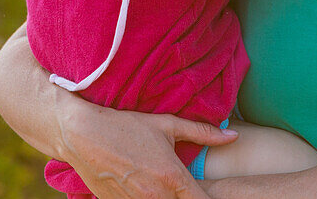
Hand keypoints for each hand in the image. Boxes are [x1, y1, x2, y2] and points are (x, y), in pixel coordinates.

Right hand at [58, 94, 237, 198]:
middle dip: (188, 198)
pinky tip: (146, 188)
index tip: (210, 193)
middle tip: (187, 188)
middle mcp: (156, 196)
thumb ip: (202, 133)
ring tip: (164, 185)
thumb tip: (233, 135)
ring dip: (168, 198)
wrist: (83, 135)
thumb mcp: (166, 125)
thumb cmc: (126, 127)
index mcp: (172, 177)